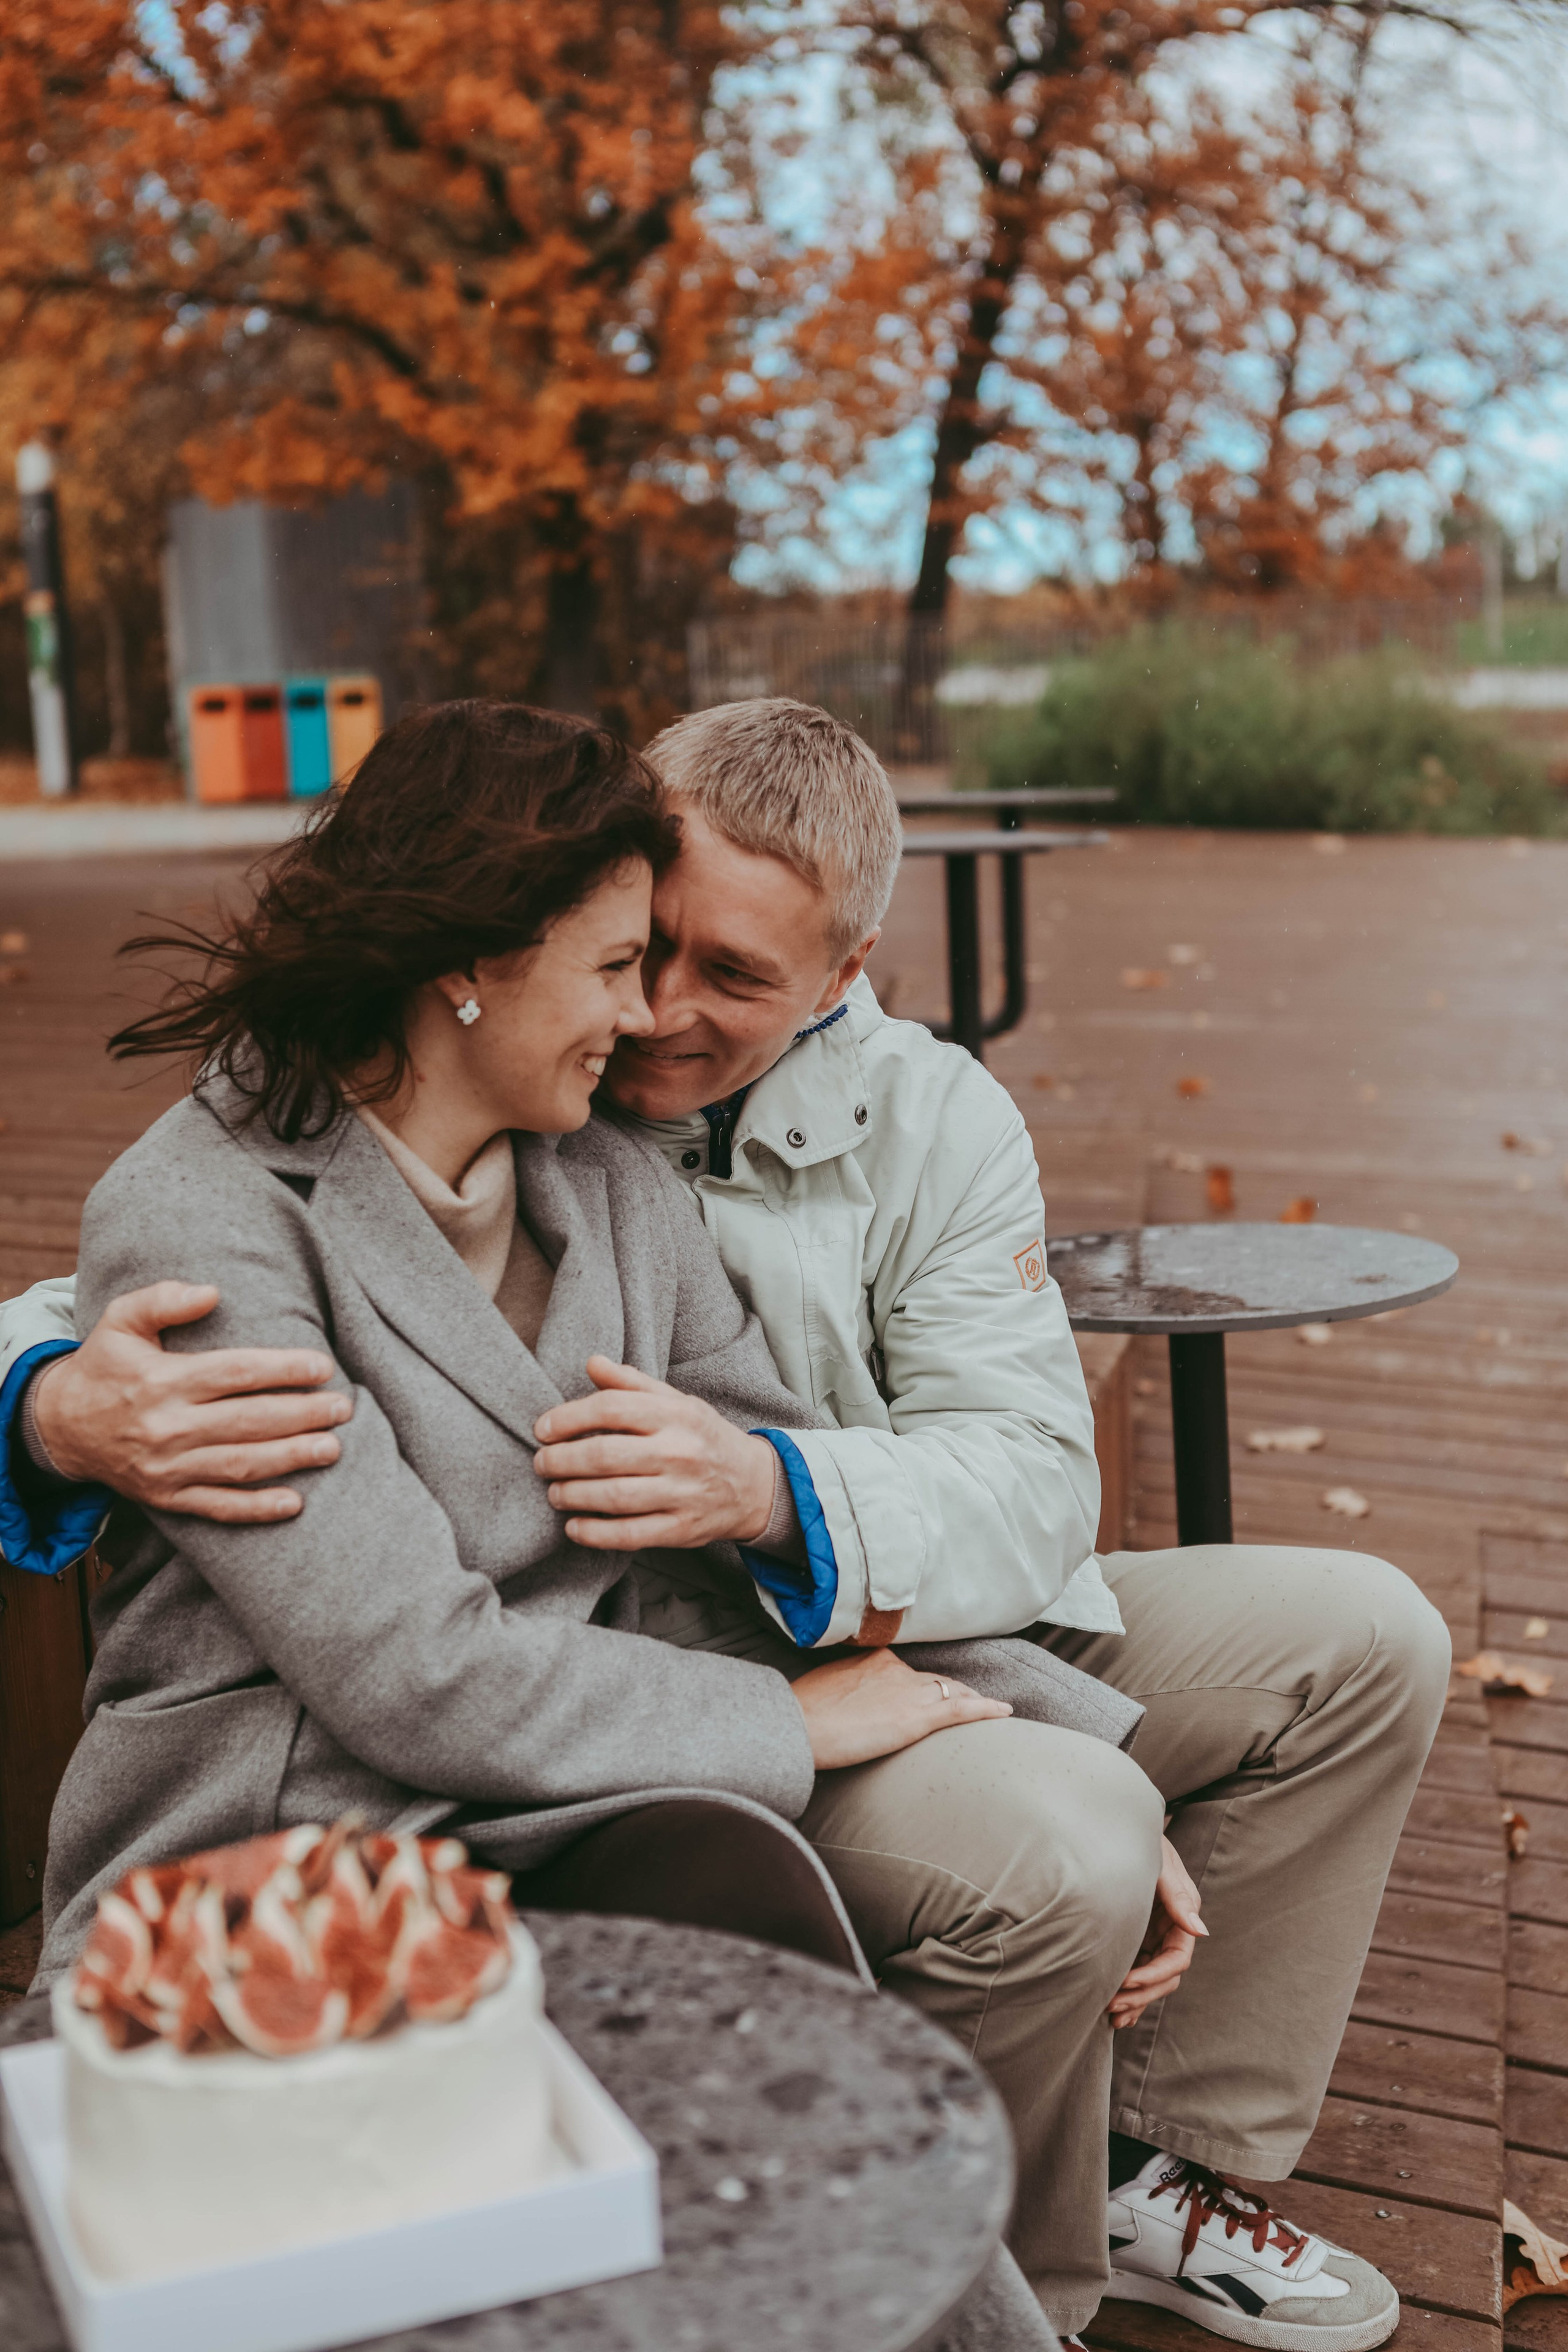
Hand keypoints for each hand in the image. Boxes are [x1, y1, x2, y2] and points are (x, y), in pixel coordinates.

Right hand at [30, 1283, 351, 1522]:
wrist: (60, 1427)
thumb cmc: (105, 1365)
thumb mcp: (120, 1320)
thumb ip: (163, 1299)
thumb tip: (211, 1292)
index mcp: (162, 1381)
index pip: (234, 1373)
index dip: (282, 1369)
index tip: (323, 1366)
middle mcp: (167, 1427)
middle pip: (248, 1421)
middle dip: (301, 1415)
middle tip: (343, 1408)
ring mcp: (168, 1468)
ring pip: (240, 1465)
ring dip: (291, 1458)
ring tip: (333, 1448)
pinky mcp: (167, 1497)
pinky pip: (217, 1507)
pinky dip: (256, 1508)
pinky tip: (294, 1503)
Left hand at [533, 1355, 776, 1548]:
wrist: (753, 1484)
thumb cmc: (702, 1437)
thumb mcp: (676, 1401)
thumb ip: (632, 1383)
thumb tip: (592, 1362)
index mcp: (675, 1414)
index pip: (610, 1408)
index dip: (567, 1418)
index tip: (543, 1428)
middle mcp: (679, 1451)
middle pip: (604, 1455)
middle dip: (561, 1460)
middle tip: (542, 1463)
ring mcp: (681, 1493)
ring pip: (613, 1496)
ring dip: (571, 1495)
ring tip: (555, 1492)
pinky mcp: (681, 1530)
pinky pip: (629, 1534)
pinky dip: (594, 1533)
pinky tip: (573, 1527)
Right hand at [791, 1647, 1011, 1771]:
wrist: (799, 1725)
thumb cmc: (802, 1711)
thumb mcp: (826, 1689)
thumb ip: (846, 1690)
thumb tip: (846, 1703)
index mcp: (874, 1660)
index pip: (908, 1671)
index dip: (921, 1685)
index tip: (926, 1693)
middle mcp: (896, 1670)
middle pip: (935, 1680)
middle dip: (953, 1691)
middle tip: (970, 1701)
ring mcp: (909, 1692)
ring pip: (952, 1692)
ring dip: (972, 1701)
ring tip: (991, 1710)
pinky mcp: (918, 1718)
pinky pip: (962, 1709)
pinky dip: (986, 1709)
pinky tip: (1004, 1712)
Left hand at [1108, 1834, 1206, 2028]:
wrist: (1118, 1826)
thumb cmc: (1141, 1840)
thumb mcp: (1160, 1864)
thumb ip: (1178, 1897)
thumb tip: (1202, 1932)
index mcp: (1183, 1915)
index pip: (1177, 1959)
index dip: (1153, 1975)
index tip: (1125, 1981)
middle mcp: (1171, 1930)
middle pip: (1165, 1977)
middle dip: (1141, 1994)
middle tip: (1110, 2004)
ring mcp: (1153, 1936)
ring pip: (1151, 1980)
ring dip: (1134, 2001)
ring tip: (1110, 2016)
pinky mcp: (1135, 1939)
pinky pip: (1137, 1974)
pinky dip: (1129, 1995)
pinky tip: (1114, 2015)